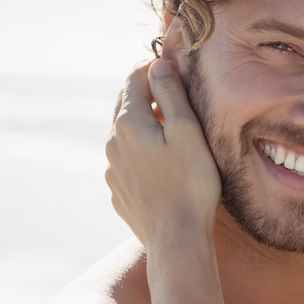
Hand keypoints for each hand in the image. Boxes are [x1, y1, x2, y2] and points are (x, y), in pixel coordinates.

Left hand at [105, 60, 221, 249]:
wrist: (175, 238)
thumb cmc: (190, 183)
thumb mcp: (188, 131)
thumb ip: (171, 94)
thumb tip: (158, 65)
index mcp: (129, 123)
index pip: (135, 79)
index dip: (154, 69)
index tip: (173, 69)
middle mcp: (113, 142)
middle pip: (126, 105)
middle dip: (147, 95)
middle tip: (173, 95)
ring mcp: (112, 169)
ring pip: (126, 135)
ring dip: (145, 126)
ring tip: (172, 132)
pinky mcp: (118, 190)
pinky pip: (127, 161)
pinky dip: (142, 153)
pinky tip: (163, 165)